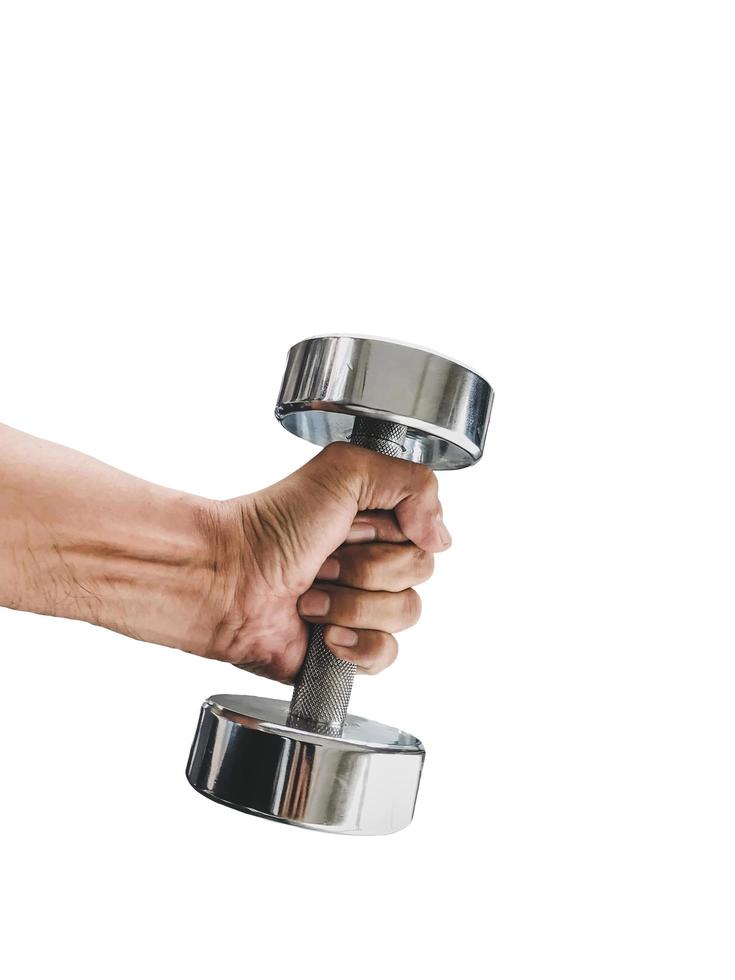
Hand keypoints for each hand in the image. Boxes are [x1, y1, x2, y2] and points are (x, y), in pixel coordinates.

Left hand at [199, 442, 450, 681]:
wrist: (227, 579)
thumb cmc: (271, 524)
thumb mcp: (346, 470)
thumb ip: (414, 483)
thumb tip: (441, 537)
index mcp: (376, 520)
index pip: (427, 532)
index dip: (392, 532)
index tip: (350, 527)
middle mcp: (372, 562)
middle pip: (420, 573)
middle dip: (367, 568)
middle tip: (322, 560)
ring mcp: (361, 608)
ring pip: (406, 614)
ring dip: (351, 604)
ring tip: (310, 595)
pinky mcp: (348, 651)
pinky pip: (387, 655)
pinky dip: (354, 644)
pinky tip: (323, 633)